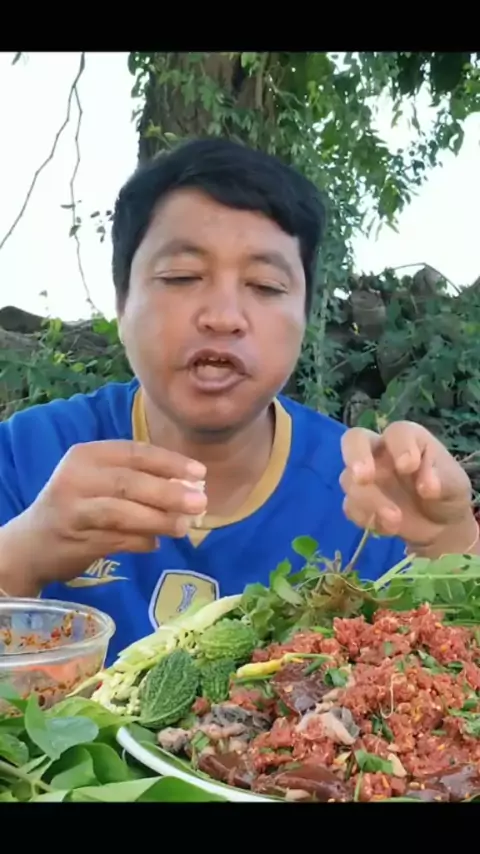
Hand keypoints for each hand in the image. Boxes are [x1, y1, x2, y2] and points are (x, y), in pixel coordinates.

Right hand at [0, 440, 206, 591]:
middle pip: (130, 482)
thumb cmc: (79, 506)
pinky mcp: (74, 539)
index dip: (170, 462)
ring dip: (158, 520)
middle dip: (169, 492)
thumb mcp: (100, 481)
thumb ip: (138, 480)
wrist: (33, 543)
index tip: (200, 473)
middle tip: (199, 502)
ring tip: (183, 526)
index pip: (135, 452)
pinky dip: (140, 541)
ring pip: (122, 512)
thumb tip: (189, 488)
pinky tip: (155, 544)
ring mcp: (73, 509)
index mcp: (87, 455)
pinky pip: (116, 539)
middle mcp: (77, 478)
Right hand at [340, 421, 475, 553]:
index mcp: (407, 440)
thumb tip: (426, 486)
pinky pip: (350, 507)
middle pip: (354, 440)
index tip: (409, 467)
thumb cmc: (446, 491)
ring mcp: (367, 477)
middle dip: (355, 457)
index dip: (400, 447)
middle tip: (363, 478)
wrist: (439, 524)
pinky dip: (367, 518)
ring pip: (349, 480)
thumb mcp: (455, 484)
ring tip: (396, 520)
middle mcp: (380, 453)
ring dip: (369, 500)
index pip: (397, 433)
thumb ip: (442, 479)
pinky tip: (389, 528)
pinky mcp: (359, 502)